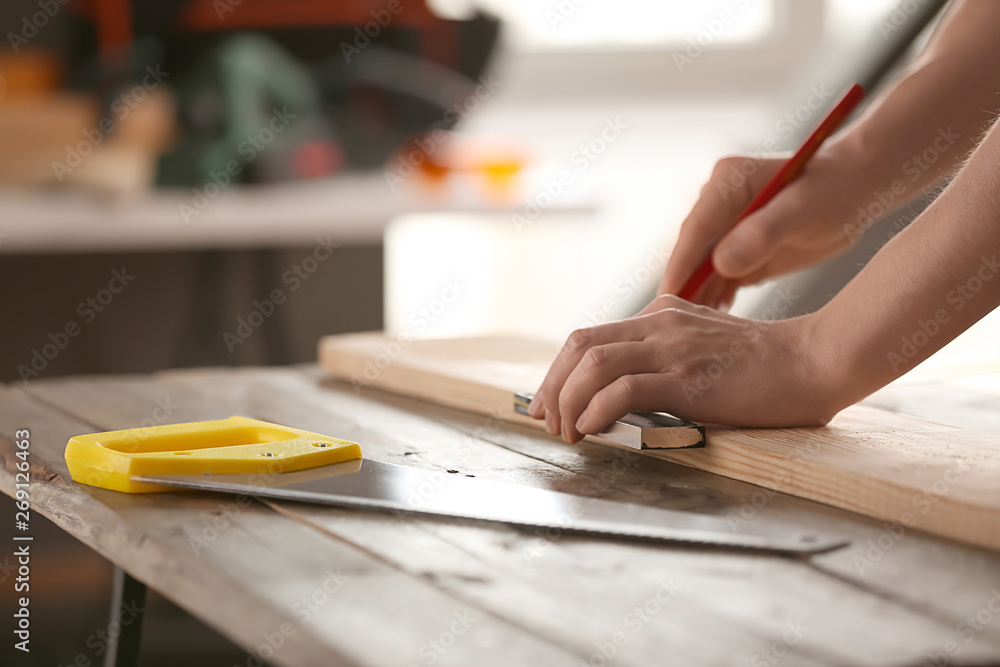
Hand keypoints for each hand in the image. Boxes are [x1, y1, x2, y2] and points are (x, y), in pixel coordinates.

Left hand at [526, 295, 834, 441]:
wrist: (814, 361)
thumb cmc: (765, 365)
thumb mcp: (704, 345)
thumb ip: (667, 353)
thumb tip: (626, 386)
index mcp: (660, 315)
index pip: (590, 337)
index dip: (559, 372)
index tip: (550, 402)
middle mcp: (660, 325)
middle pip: (580, 344)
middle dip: (552, 385)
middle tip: (545, 419)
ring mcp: (673, 348)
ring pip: (594, 363)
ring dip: (568, 400)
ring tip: (567, 431)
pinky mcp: (689, 377)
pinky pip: (625, 388)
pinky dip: (597, 409)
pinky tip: (593, 429)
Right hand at [660, 147, 865, 308]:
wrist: (853, 192)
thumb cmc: (833, 192)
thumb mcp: (804, 210)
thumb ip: (763, 234)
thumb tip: (722, 264)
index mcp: (726, 183)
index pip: (696, 229)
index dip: (681, 264)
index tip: (668, 296)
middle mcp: (717, 206)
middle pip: (692, 253)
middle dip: (683, 288)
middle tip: (672, 327)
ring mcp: (724, 230)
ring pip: (702, 271)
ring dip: (698, 299)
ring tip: (694, 334)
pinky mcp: (736, 252)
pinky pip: (719, 280)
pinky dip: (716, 300)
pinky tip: (717, 323)